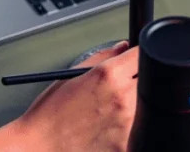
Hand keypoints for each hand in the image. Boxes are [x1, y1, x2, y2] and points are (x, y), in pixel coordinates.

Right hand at [0, 42, 138, 151]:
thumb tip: (123, 47)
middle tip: (121, 89)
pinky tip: (109, 129)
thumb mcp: (72, 75)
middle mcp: (122, 97)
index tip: (137, 61)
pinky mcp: (128, 146)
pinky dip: (130, 128)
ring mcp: (128, 124)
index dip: (139, 57)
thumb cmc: (50, 114)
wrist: (41, 147)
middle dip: (137, 81)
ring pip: (147, 106)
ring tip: (110, 112)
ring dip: (136, 105)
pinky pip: (139, 130)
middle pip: (148, 80)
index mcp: (108, 74)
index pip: (142, 54)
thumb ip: (103, 57)